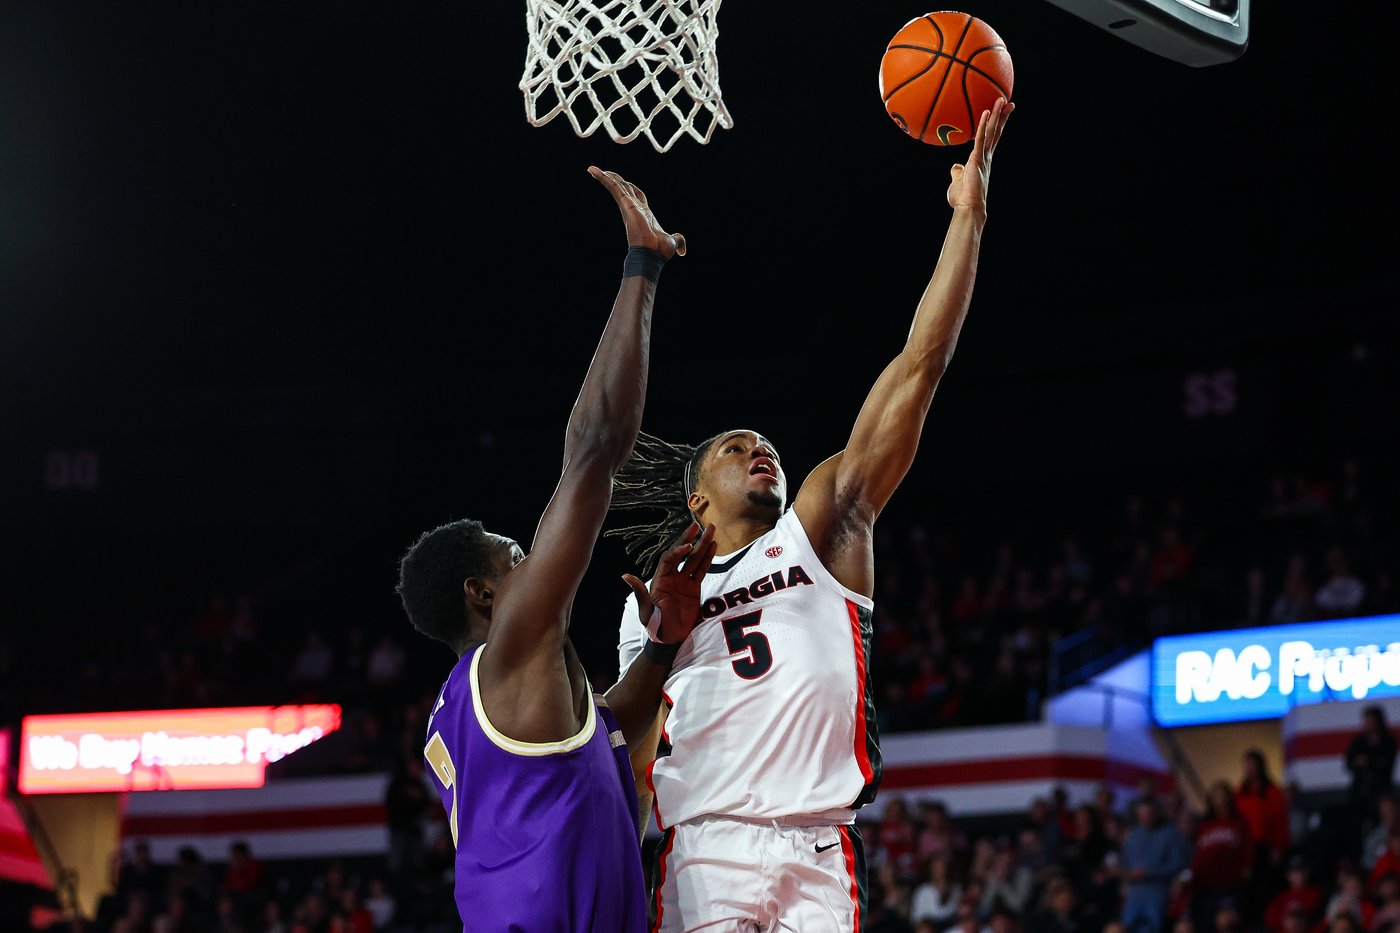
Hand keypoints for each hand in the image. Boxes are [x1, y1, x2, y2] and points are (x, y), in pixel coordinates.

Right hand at [588, 166, 686, 257]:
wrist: (652, 254)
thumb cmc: (659, 251)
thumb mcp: (672, 241)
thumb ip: (678, 241)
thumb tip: (682, 250)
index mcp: (644, 214)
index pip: (637, 196)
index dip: (632, 189)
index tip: (626, 183)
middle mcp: (634, 209)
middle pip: (624, 189)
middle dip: (616, 180)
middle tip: (607, 172)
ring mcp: (629, 206)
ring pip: (616, 186)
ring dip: (605, 177)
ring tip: (593, 169)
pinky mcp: (625, 204)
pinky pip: (613, 187)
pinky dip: (603, 178)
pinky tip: (593, 171)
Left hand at [622, 523, 715, 643]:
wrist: (668, 639)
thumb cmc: (654, 625)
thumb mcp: (645, 611)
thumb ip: (640, 593)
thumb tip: (626, 575)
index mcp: (660, 579)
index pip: (669, 560)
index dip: (678, 552)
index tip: (688, 546)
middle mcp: (671, 577)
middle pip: (682, 554)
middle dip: (690, 539)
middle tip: (698, 525)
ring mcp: (683, 581)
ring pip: (694, 559)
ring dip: (702, 545)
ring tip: (711, 530)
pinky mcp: (694, 588)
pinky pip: (701, 570)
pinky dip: (708, 559)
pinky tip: (714, 546)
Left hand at [946, 97, 1013, 213]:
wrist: (968, 208)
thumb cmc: (963, 199)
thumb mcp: (958, 181)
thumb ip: (958, 172)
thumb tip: (955, 166)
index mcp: (983, 160)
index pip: (991, 139)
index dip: (997, 126)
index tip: (1002, 115)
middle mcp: (986, 157)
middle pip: (995, 132)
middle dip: (1001, 116)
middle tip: (1008, 102)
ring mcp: (983, 157)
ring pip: (991, 132)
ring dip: (995, 115)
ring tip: (1001, 100)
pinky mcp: (977, 159)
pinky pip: (979, 139)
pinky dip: (982, 125)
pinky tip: (985, 112)